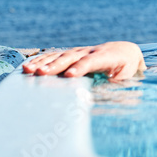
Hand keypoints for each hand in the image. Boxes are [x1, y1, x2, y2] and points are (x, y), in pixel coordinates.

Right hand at [22, 41, 145, 80]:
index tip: (70, 75)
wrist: (126, 52)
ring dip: (44, 63)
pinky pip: (55, 55)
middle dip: (56, 65)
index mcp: (109, 56)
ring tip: (28, 70)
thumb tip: (102, 105)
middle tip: (40, 73)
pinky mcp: (72, 53)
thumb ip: (117, 90)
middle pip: (72, 57)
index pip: (93, 61)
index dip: (81, 67)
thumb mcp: (128, 82)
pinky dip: (41, 60)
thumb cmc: (128, 71)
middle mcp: (92, 51)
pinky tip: (27, 66)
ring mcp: (81, 51)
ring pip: (61, 55)